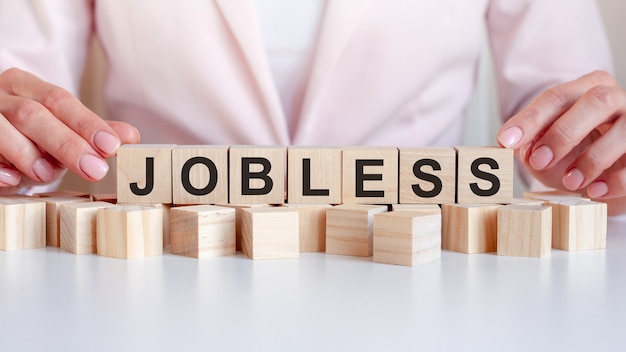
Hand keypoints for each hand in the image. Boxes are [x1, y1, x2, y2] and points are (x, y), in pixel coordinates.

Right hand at [0, 68, 139, 186]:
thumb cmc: (28, 132)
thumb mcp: (60, 127)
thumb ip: (91, 131)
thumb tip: (131, 136)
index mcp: (25, 86)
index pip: (59, 100)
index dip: (87, 123)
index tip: (112, 146)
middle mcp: (0, 96)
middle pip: (33, 115)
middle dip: (66, 144)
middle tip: (94, 169)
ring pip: (1, 129)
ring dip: (27, 154)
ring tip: (48, 174)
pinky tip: (14, 180)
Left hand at [497, 70, 625, 214]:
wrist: (607, 178)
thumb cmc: (574, 155)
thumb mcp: (544, 148)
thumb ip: (526, 143)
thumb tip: (507, 144)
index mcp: (587, 89)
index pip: (556, 96)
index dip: (530, 119)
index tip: (507, 140)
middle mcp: (617, 99)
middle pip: (597, 100)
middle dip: (563, 132)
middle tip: (538, 161)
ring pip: (624, 130)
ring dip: (591, 159)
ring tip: (569, 181)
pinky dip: (616, 180)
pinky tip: (595, 191)